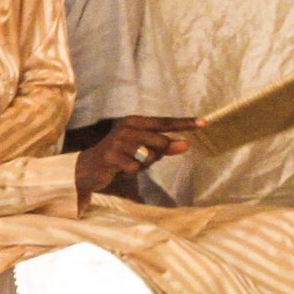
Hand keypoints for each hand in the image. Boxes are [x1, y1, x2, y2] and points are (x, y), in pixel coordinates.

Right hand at [75, 115, 193, 200]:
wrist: (89, 168)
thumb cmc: (120, 157)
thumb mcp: (143, 151)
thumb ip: (164, 147)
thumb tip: (186, 144)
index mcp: (135, 121)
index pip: (165, 122)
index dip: (185, 123)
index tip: (204, 123)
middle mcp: (127, 127)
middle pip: (161, 141)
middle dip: (158, 154)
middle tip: (142, 159)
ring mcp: (119, 141)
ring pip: (149, 155)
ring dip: (144, 165)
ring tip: (129, 164)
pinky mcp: (112, 156)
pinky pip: (136, 167)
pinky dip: (132, 172)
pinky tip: (121, 170)